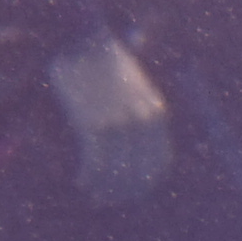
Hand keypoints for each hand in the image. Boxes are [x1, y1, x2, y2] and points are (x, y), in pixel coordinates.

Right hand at [46, 35, 170, 204]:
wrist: (84, 40)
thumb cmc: (106, 65)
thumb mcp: (137, 89)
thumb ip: (141, 116)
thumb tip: (134, 151)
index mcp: (157, 113)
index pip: (160, 162)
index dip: (146, 183)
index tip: (132, 193)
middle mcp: (142, 121)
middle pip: (139, 172)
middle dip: (123, 192)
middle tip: (108, 200)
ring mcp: (119, 125)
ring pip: (116, 172)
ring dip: (103, 189)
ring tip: (93, 194)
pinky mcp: (95, 125)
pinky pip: (95, 164)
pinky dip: (88, 177)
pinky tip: (81, 182)